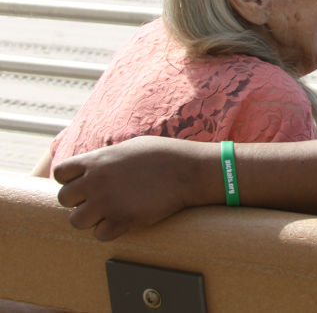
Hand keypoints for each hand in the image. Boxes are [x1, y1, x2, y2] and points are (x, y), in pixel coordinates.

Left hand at [53, 136, 215, 240]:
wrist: (189, 170)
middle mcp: (96, 182)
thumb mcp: (129, 147)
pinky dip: (110, 230)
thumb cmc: (164, 155)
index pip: (60, 173)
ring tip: (107, 213)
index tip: (85, 182)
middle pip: (64, 199)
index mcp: (97, 160)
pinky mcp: (123, 220)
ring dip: (90, 219)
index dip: (70, 179)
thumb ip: (105, 159)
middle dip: (79, 200)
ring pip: (76, 221)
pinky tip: (123, 220)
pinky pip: (100, 235)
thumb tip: (93, 167)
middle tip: (98, 199)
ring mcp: (108, 202)